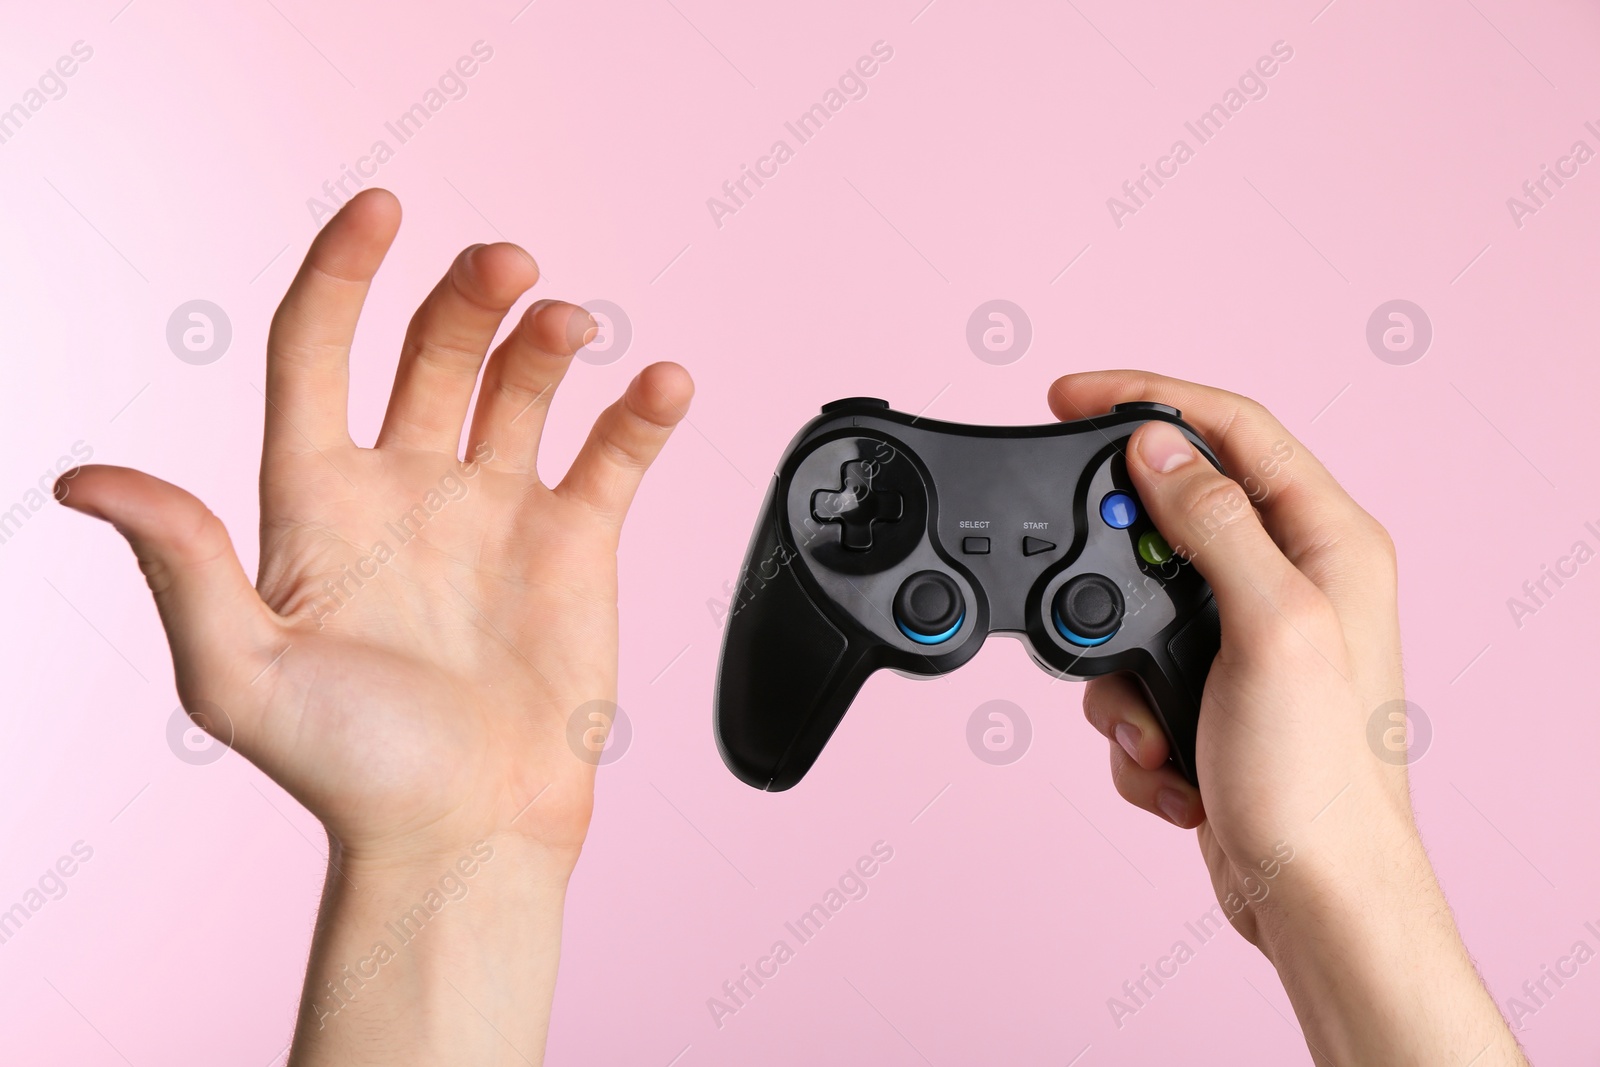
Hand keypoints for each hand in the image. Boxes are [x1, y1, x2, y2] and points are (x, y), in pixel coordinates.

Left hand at [57, 189, 692, 1063]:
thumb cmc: (350, 770)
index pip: (320, 352)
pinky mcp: (574, 542)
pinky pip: (611, 454)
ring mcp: (495, 510)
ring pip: (521, 384)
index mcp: (319, 502)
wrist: (466, 834)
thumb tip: (86, 478)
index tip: (379, 208)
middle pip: (432, 349)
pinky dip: (639, 412)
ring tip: (569, 326)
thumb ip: (183, 563)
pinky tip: (661, 384)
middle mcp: (407, 489)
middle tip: (509, 269)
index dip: (342, 273)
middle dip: (467, 295)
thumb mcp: (238, 673)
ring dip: (547, 338)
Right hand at [1049, 371, 1523, 1065]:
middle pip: (1172, 514)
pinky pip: (1134, 672)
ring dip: (1117, 669)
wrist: (1309, 895)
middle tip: (1081, 593)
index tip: (1068, 396)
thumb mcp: (1268, 628)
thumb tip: (1157, 448)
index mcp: (1328, 541)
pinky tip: (1169, 762)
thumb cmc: (1315, 777)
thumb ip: (1213, 524)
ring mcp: (1248, 637)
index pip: (1230, 428)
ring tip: (1150, 723)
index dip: (1146, 398)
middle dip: (1113, 564)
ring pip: (1137, 601)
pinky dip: (1130, 718)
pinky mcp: (1210, 692)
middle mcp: (1292, 578)